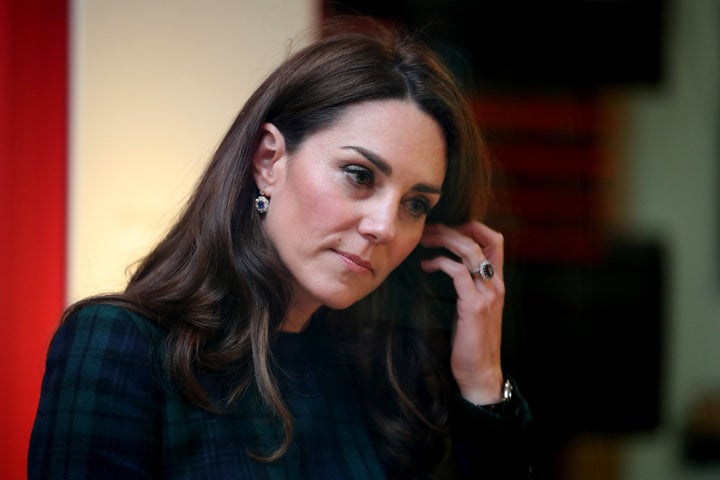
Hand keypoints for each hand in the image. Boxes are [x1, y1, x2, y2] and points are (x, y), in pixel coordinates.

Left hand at [420, 221, 504, 404]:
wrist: (481, 372)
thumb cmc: (471, 341)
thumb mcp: (471, 306)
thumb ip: (466, 285)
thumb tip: (447, 264)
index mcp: (496, 281)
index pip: (494, 240)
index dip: (472, 227)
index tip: (447, 229)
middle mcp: (495, 283)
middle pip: (479, 239)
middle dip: (451, 229)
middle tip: (427, 230)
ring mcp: (487, 293)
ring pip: (469, 250)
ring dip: (444, 239)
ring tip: (424, 241)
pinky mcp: (474, 305)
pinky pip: (457, 272)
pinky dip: (440, 262)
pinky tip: (426, 266)